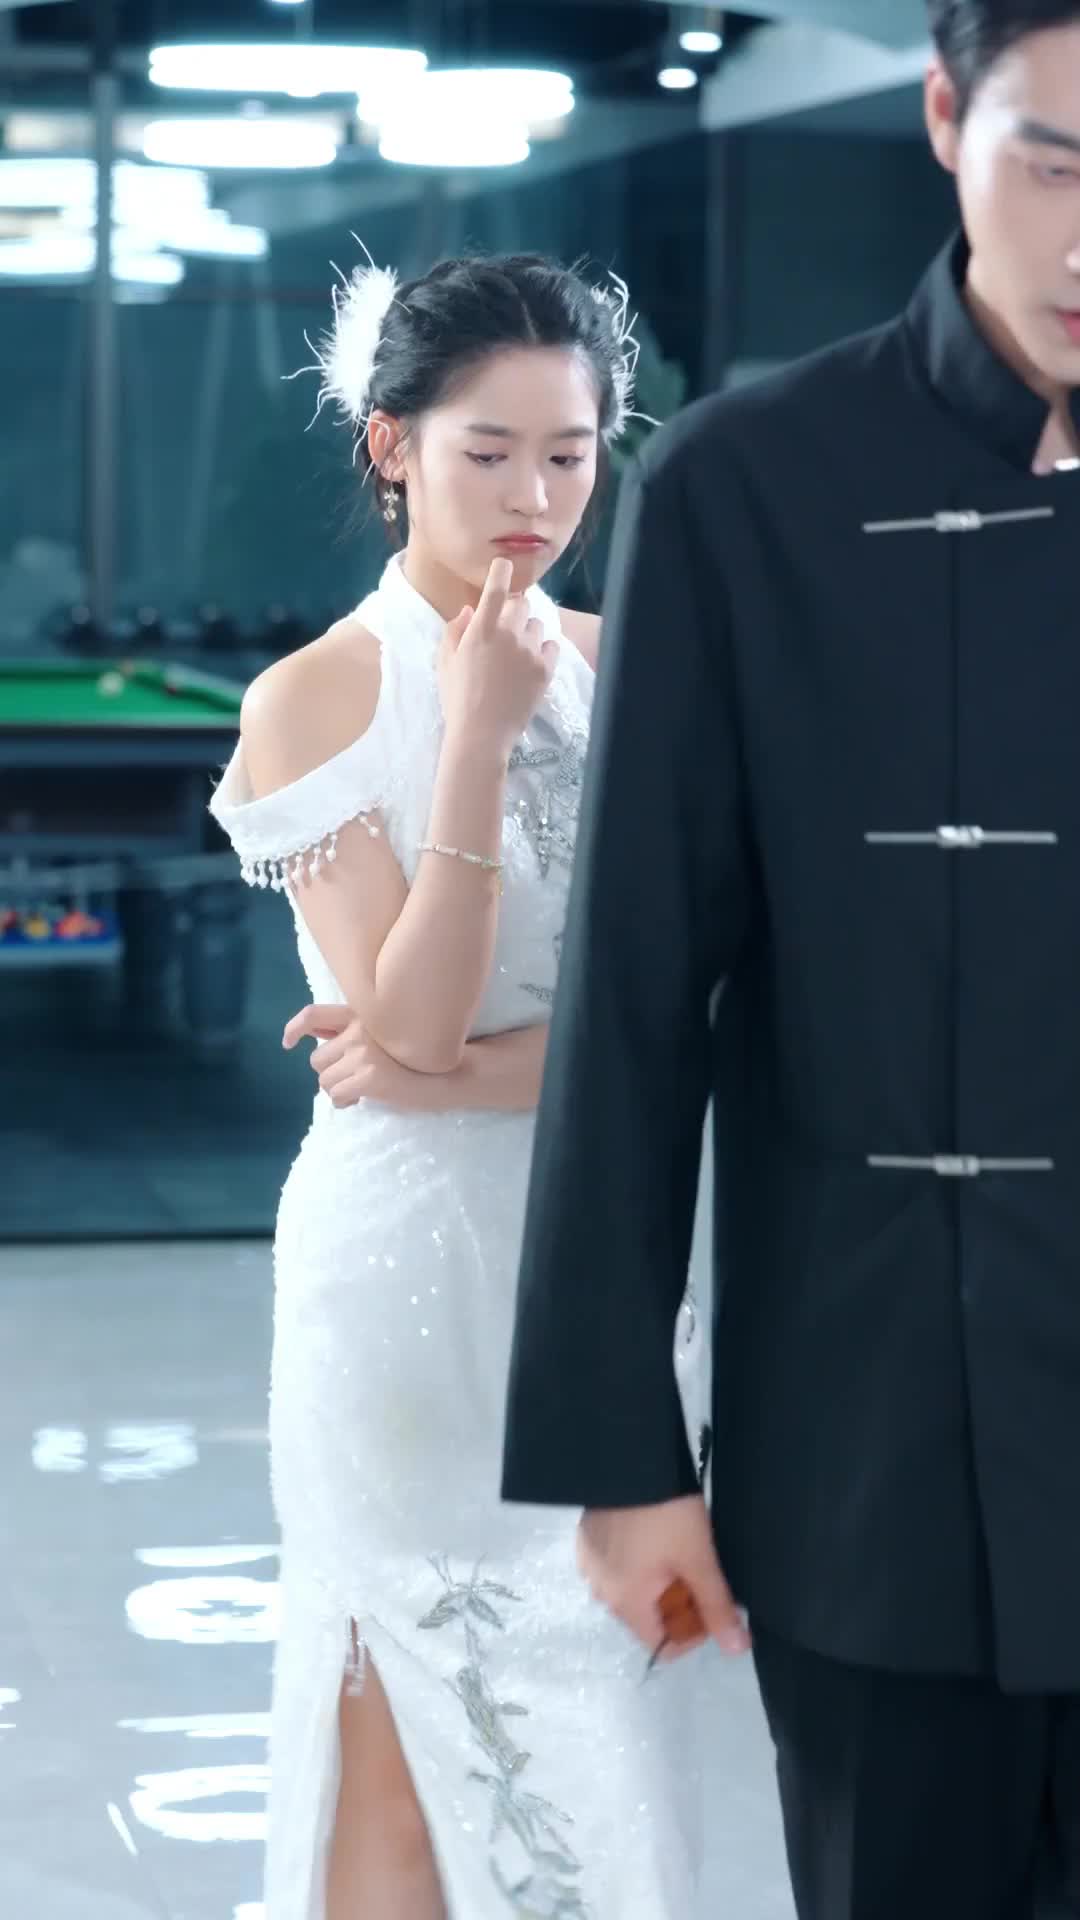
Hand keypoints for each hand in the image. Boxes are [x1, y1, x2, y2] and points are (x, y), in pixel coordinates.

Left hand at [282, 1003, 453, 1110]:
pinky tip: (363, 1099)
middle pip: (317, 1059)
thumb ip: (352, 1032)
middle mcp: (359, 1030)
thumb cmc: (418, 1055)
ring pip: (325, 1080)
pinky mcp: (368, 1077)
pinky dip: (346, 1102)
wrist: (451, 1072)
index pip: (315, 1015)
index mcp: (361, 1015)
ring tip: (361, 1089)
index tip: (288, 1042)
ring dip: (339, 1089)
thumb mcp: (385, 1034)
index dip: (294, 1028)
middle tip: (353, 1078)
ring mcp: (363, 1053)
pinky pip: (337, 1096)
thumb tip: (314, 1036)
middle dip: (330, 1073)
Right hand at [438, 555, 557, 753]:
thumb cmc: (457, 698)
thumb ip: (455, 630)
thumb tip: (470, 610)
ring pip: (537, 624)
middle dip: (514, 610)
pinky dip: (543, 649)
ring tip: (517, 653)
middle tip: (505, 631)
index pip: (496, 587)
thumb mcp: (445, 662)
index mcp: (481, 629)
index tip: (504, 567)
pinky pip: (552, 644)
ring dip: (528, 631)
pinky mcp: (546, 669)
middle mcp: (508, 634)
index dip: (502, 571)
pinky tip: (531, 663)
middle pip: (521, 603)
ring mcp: (530, 651)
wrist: (481, 734)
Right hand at [577, 1494, 750, 1663]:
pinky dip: (639, 1565)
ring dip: (658, 1585)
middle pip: (646, 1618)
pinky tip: (654, 1538)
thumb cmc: (666, 1514)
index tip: (712, 1606)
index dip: (693, 1635)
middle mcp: (600, 1591)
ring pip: (632, 1591)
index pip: (661, 1645)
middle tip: (701, 1574)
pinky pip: (617, 1567)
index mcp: (625, 1603)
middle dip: (677, 1606)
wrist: (629, 1458)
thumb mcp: (699, 1559)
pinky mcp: (587, 1538)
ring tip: (681, 1554)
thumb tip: (736, 1649)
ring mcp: (590, 1563)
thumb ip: (717, 1607)